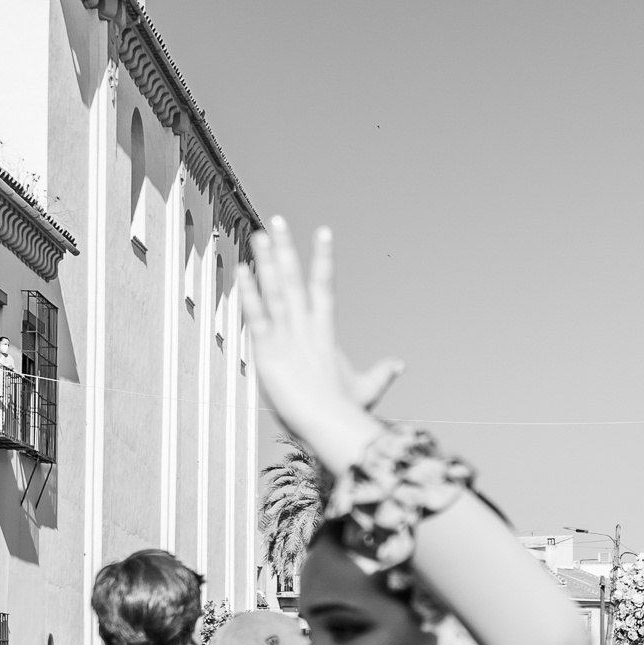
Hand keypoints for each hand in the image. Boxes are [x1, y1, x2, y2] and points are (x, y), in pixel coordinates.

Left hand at [236, 217, 403, 476]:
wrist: (330, 424)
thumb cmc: (346, 412)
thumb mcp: (367, 389)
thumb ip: (382, 373)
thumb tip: (400, 364)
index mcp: (325, 332)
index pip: (324, 286)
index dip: (323, 258)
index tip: (323, 231)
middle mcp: (307, 327)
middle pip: (296, 278)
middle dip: (287, 248)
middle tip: (277, 220)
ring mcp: (288, 336)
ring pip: (276, 289)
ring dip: (267, 260)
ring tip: (259, 234)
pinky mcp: (270, 350)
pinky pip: (258, 314)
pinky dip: (249, 291)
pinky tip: (242, 269)